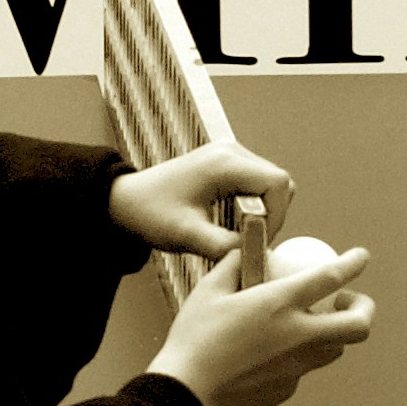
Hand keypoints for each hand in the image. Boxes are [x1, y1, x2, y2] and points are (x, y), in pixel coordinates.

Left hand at [113, 140, 291, 259]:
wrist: (126, 201)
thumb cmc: (151, 214)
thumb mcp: (188, 236)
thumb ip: (225, 247)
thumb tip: (257, 254)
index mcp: (225, 163)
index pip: (278, 184)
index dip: (278, 215)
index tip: (258, 238)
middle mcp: (232, 151)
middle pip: (280, 183)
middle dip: (272, 215)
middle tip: (247, 238)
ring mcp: (230, 154)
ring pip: (271, 185)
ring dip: (262, 211)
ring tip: (235, 231)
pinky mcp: (226, 163)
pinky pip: (257, 184)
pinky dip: (252, 205)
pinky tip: (229, 221)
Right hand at [153, 233, 373, 405]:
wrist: (187, 395)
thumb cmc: (194, 340)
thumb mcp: (209, 291)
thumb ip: (234, 265)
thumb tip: (247, 251)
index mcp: (279, 304)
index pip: (331, 277)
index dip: (352, 263)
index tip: (361, 257)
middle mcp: (297, 336)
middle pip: (358, 325)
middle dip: (364, 308)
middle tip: (350, 299)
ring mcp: (296, 366)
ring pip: (336, 349)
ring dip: (333, 332)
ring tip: (310, 323)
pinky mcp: (286, 388)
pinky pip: (303, 368)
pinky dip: (297, 355)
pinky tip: (269, 353)